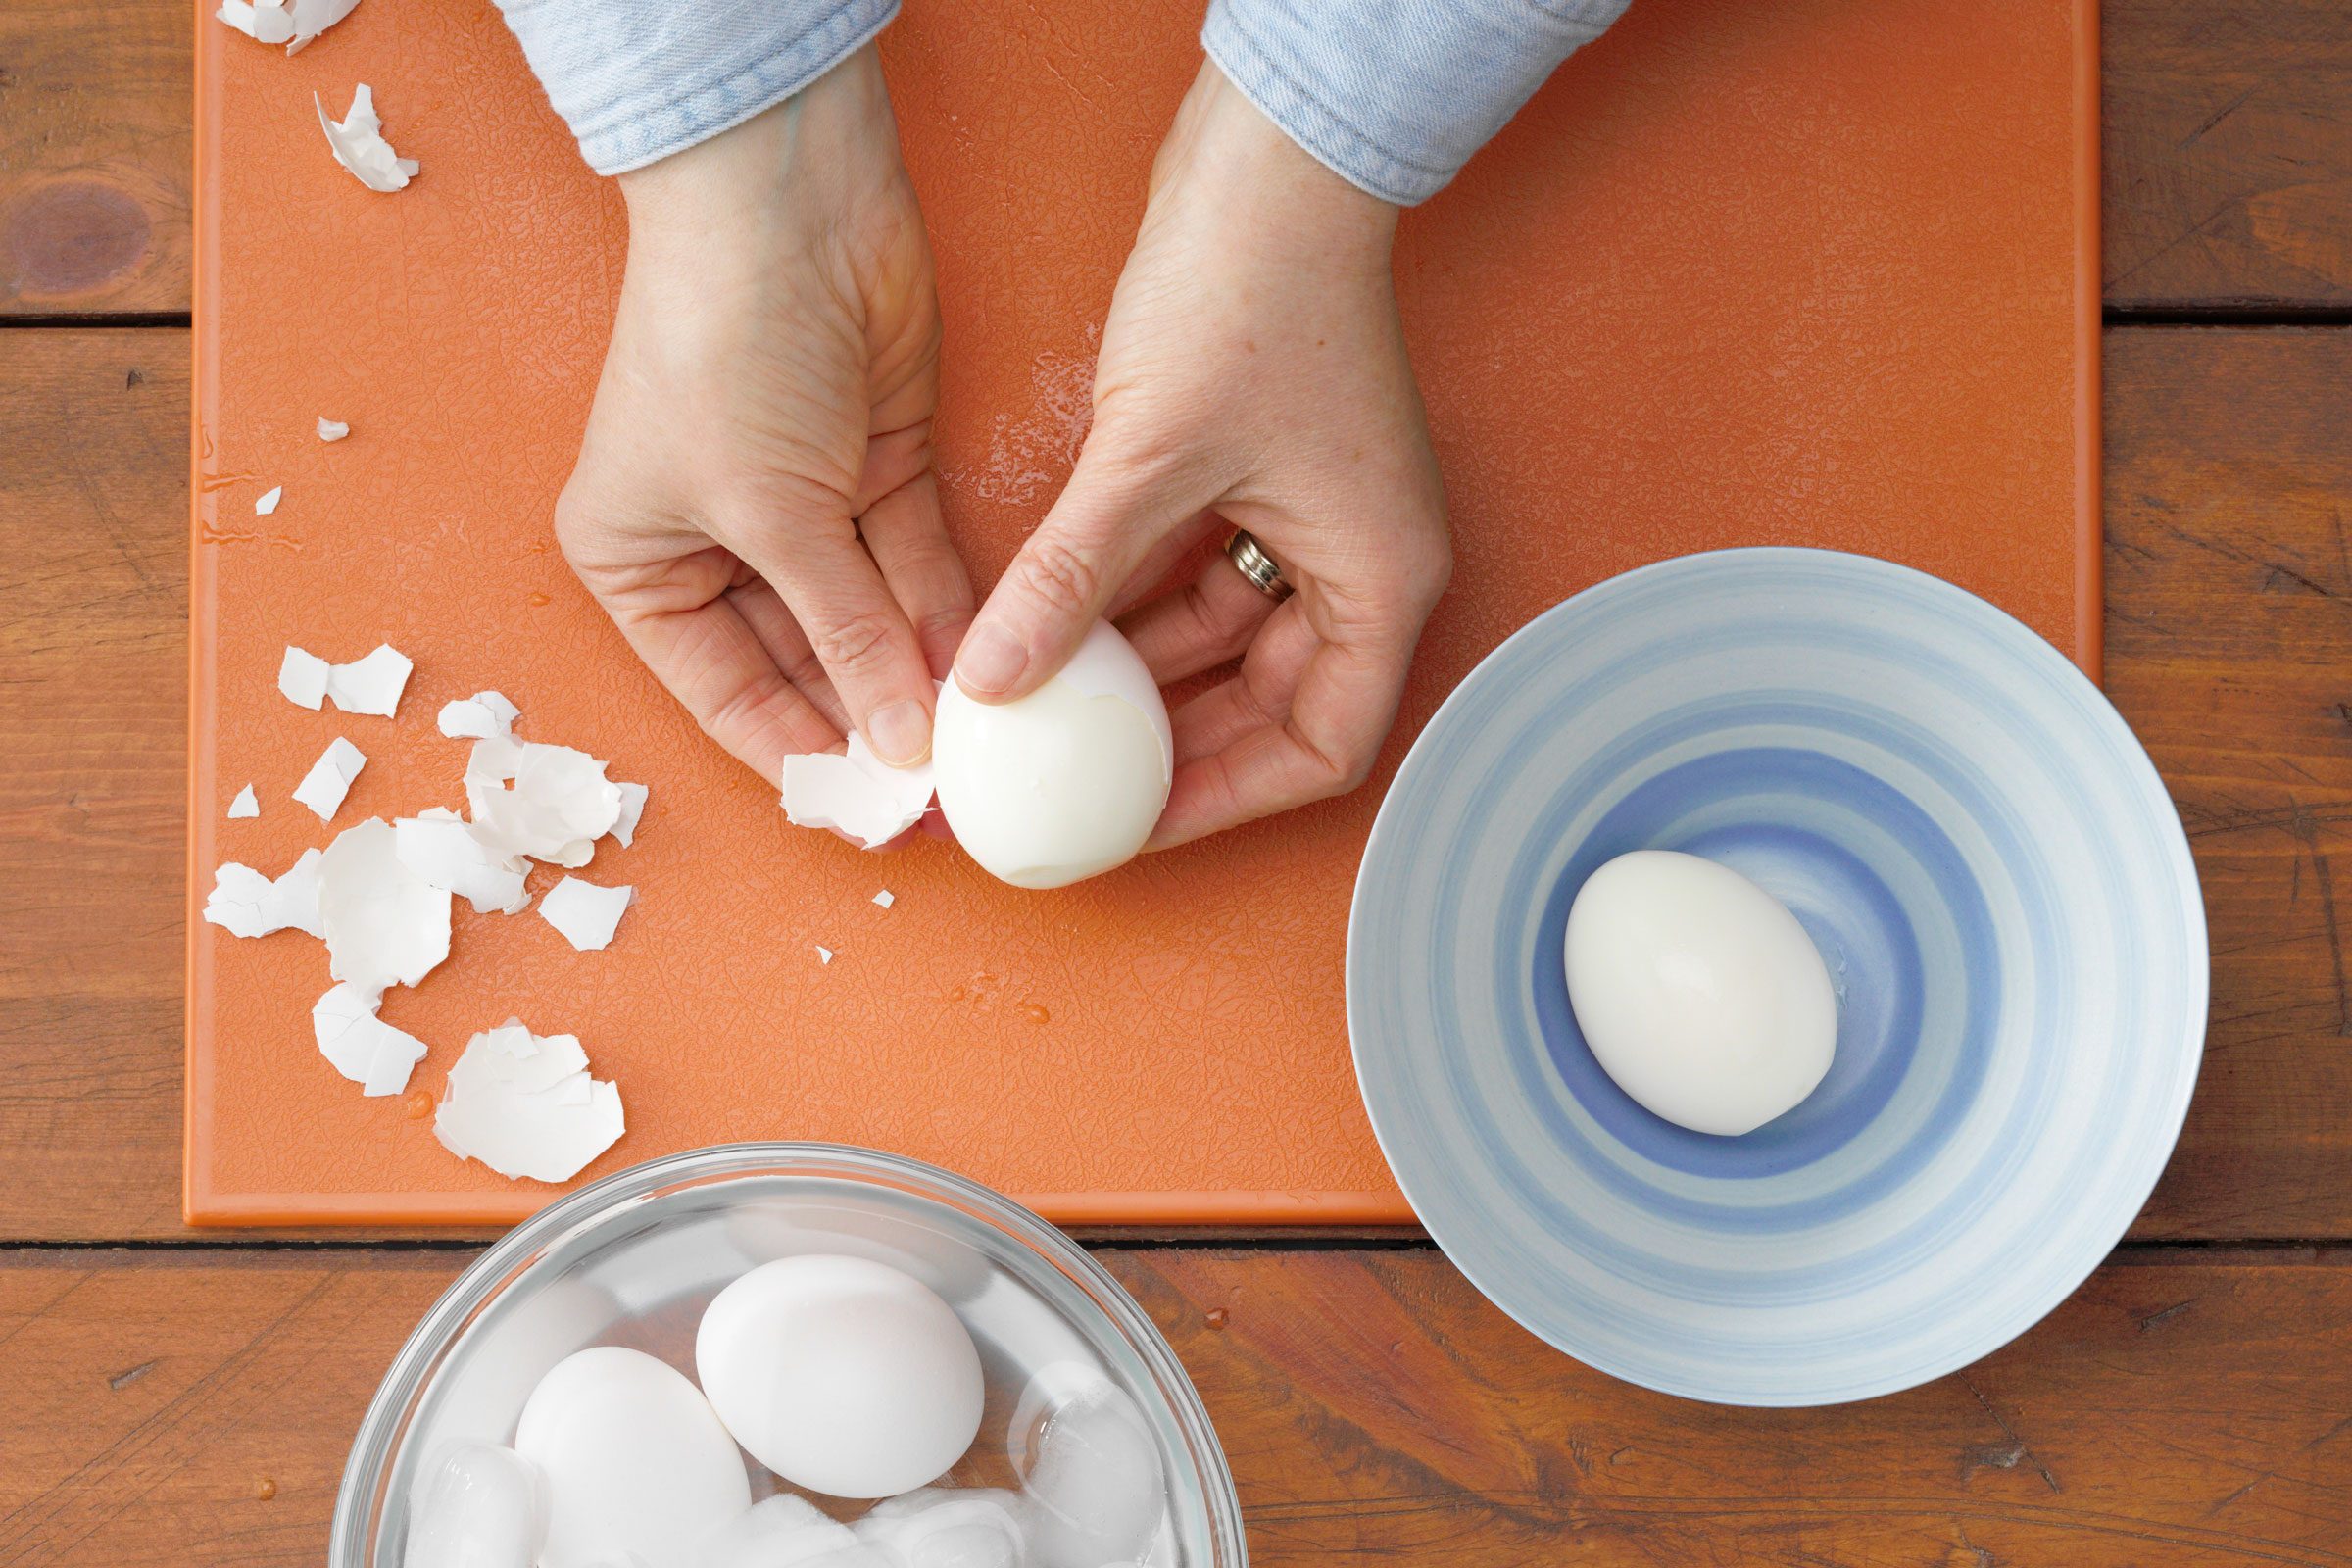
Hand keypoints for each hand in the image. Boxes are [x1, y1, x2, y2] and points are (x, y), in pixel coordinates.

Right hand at [556, 47, 969, 787]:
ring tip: (982, 749)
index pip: (726, 693)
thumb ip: (844, 635)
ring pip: (872, 622)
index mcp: (639, 561)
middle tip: (943, 795)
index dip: (798, 755)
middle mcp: (717, 543)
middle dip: (871, 724)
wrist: (789, 205)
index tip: (869, 817)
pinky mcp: (882, 469)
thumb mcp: (774, 518)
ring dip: (921, 679)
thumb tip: (900, 745)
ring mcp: (807, 508)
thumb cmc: (725, 351)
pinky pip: (919, 569)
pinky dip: (952, 619)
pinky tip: (991, 677)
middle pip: (805, 666)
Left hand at [950, 62, 1449, 848]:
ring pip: (1231, 644)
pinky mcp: (1269, 478)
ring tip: (1050, 704)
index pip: (1323, 747)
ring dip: (1146, 675)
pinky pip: (1206, 578)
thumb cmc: (1250, 293)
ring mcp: (1318, 520)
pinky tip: (1062, 624)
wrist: (1267, 162)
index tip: (1135, 818)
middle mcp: (1364, 562)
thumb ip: (1070, 582)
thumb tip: (992, 682)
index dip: (1229, 798)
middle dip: (1176, 744)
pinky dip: (1141, 608)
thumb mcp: (1147, 461)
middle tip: (1076, 777)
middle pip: (1275, 705)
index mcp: (1381, 578)